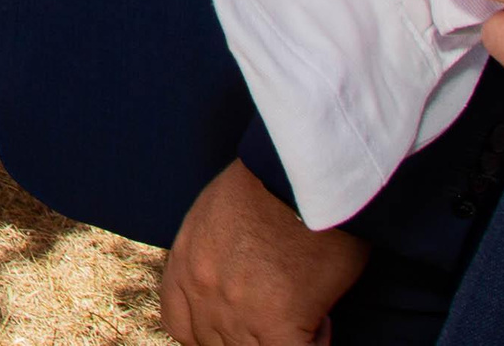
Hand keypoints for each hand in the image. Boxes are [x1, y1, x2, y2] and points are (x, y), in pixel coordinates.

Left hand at [161, 159, 367, 345]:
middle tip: (279, 316)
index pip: (181, 326)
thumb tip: (227, 281)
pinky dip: (312, 343)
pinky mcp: (277, 323)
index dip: (211, 332)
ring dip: (279, 339)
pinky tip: (322, 318)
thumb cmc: (268, 183)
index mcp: (185, 266)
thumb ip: (207, 258)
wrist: (298, 174)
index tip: (240, 324)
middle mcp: (202, 293)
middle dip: (248, 336)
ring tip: (306, 311)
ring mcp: (237, 312)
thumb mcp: (212, 215)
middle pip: (216, 343)